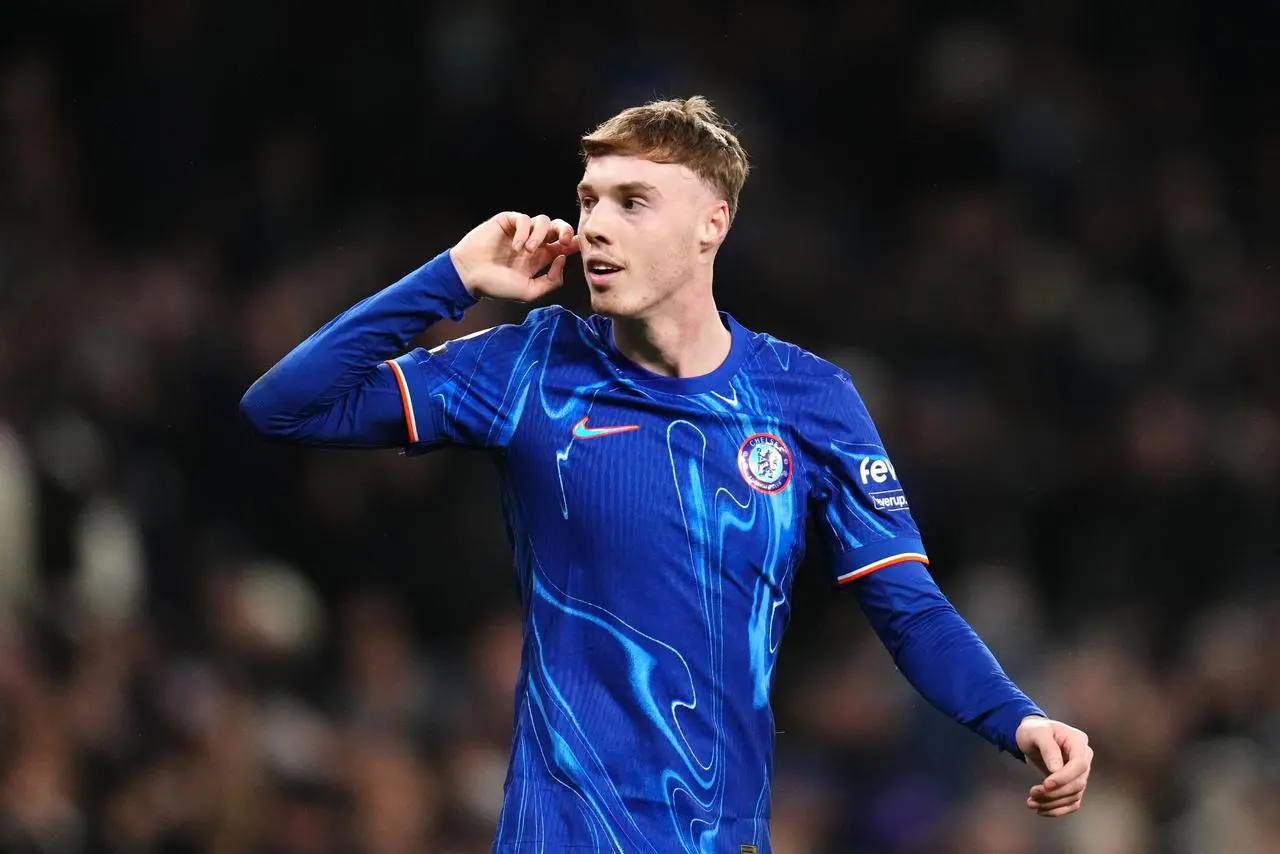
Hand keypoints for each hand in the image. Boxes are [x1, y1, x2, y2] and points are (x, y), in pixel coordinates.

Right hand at [450, 211, 578, 301]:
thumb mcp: (529, 292)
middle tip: (564, 240)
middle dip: (566, 230)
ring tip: (527, 250)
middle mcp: (533, 243)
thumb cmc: (497, 286)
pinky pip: (523, 219)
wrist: (469, 276)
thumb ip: (551, 281)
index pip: (563, 245)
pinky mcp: (507, 221)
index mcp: (540, 258)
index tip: (579, 244)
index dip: (574, 242)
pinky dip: (523, 231)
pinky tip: (516, 246)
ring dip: (539, 235)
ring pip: (543, 221)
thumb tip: (562, 259)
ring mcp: (520, 231)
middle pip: (558, 227)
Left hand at [1015, 716, 1092, 816]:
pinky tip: (1041, 810)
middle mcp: (1084, 758)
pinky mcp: (1073, 784)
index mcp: (1078, 742)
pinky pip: (1071, 802)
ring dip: (1053, 803)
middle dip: (1055, 792)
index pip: (1080, 764)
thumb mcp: (1037, 732)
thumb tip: (1056, 769)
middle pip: (1078, 783)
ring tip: (1031, 802)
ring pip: (1074, 795)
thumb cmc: (1034, 730)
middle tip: (1033, 793)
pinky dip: (1057, 809)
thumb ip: (1048, 748)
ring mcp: (1080, 773)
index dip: (1065, 777)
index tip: (1046, 784)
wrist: (1031, 736)